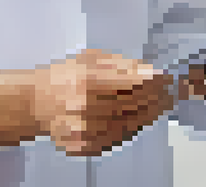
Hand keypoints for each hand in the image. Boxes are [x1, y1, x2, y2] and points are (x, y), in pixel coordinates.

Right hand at [0, 49, 175, 156]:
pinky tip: (140, 119)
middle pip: (133, 104)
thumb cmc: (63, 77)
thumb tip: (150, 70)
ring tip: (160, 106)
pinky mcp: (83, 146)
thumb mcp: (89, 59)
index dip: (155, 81)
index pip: (132, 82)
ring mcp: (83, 129)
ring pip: (128, 124)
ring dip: (149, 114)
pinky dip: (133, 128)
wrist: (35, 103)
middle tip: (170, 93)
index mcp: (86, 80)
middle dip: (156, 98)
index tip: (167, 78)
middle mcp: (84, 106)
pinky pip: (117, 139)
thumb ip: (120, 64)